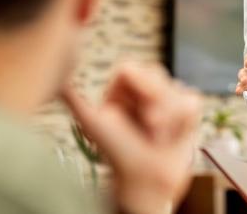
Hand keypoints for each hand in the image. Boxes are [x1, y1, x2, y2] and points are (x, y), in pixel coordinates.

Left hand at [61, 63, 200, 213]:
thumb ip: (74, 100)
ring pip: (176, 88)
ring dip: (169, 118)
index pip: (131, 67)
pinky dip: (183, 120)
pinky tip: (173, 135)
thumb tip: (55, 81)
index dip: (139, 86)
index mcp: (121, 87)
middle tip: (151, 129)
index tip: (137, 111)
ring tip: (158, 137)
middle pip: (156, 74)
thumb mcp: (93, 124)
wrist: (145, 180)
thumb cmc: (118, 154)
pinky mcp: (186, 106)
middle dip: (156, 104)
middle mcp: (143, 87)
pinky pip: (191, 99)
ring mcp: (167, 96)